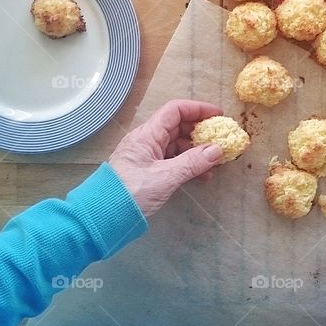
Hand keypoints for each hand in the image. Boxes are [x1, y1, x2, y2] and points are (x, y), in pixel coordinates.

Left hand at [110, 99, 224, 216]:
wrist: (104, 216)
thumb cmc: (131, 192)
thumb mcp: (165, 177)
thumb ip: (192, 163)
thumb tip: (217, 150)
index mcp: (147, 135)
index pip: (175, 111)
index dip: (198, 109)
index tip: (218, 116)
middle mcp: (147, 141)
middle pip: (178, 127)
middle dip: (201, 132)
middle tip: (221, 141)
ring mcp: (148, 157)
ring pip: (177, 146)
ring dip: (197, 152)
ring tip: (216, 162)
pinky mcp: (149, 172)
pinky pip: (173, 162)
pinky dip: (189, 165)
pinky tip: (203, 176)